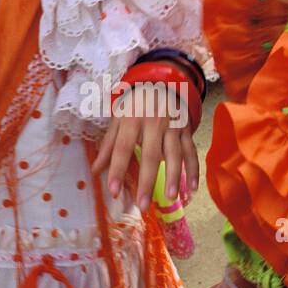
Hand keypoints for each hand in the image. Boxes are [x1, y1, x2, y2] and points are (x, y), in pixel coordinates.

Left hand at [92, 82, 198, 212]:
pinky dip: (193, 171)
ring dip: (175, 177)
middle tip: (143, 205)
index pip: (123, 147)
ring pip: (175, 154)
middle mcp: (154, 122)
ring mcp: (173, 126)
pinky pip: (191, 152)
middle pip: (151, 155)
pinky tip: (192, 190)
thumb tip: (95, 170)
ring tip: (172, 198)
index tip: (113, 191)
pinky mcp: (186, 130)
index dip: (117, 169)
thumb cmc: (136, 105)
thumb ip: (108, 145)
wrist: (162, 82)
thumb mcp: (118, 119)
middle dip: (147, 181)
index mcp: (132, 119)